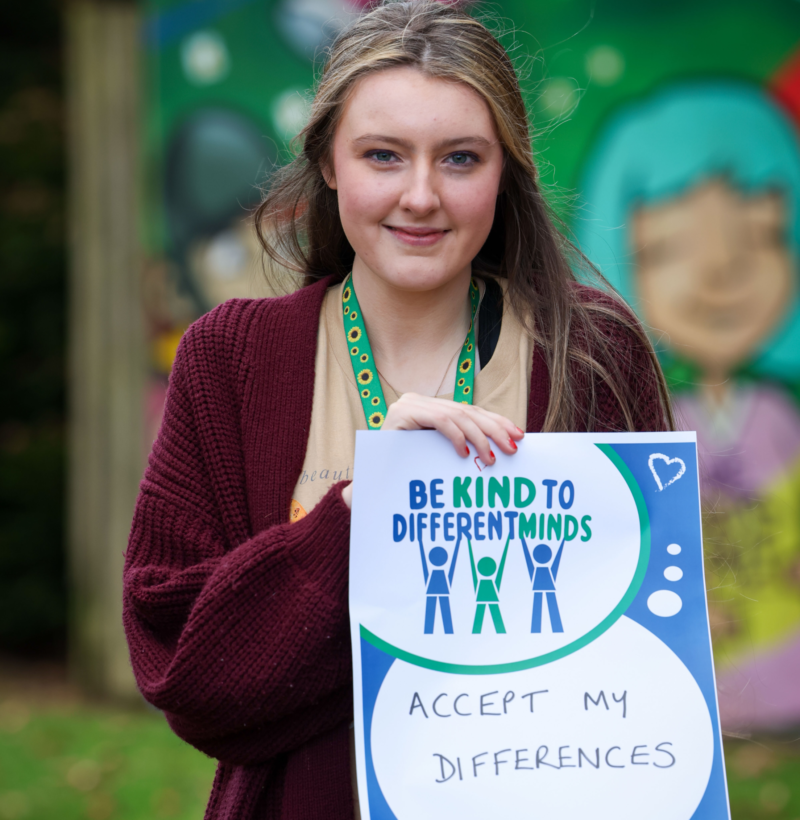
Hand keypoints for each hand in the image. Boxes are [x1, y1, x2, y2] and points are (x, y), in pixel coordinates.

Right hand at [340, 396, 523, 509]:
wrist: (371, 483)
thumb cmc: (406, 473)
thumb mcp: (438, 455)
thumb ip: (461, 444)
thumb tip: (499, 447)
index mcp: (430, 407)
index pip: (470, 411)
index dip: (497, 422)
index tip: (518, 436)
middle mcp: (419, 401)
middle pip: (467, 412)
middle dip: (494, 429)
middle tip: (512, 448)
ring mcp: (409, 404)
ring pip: (458, 416)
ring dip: (480, 437)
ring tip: (491, 458)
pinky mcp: (402, 413)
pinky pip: (440, 421)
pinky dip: (457, 436)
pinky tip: (465, 454)